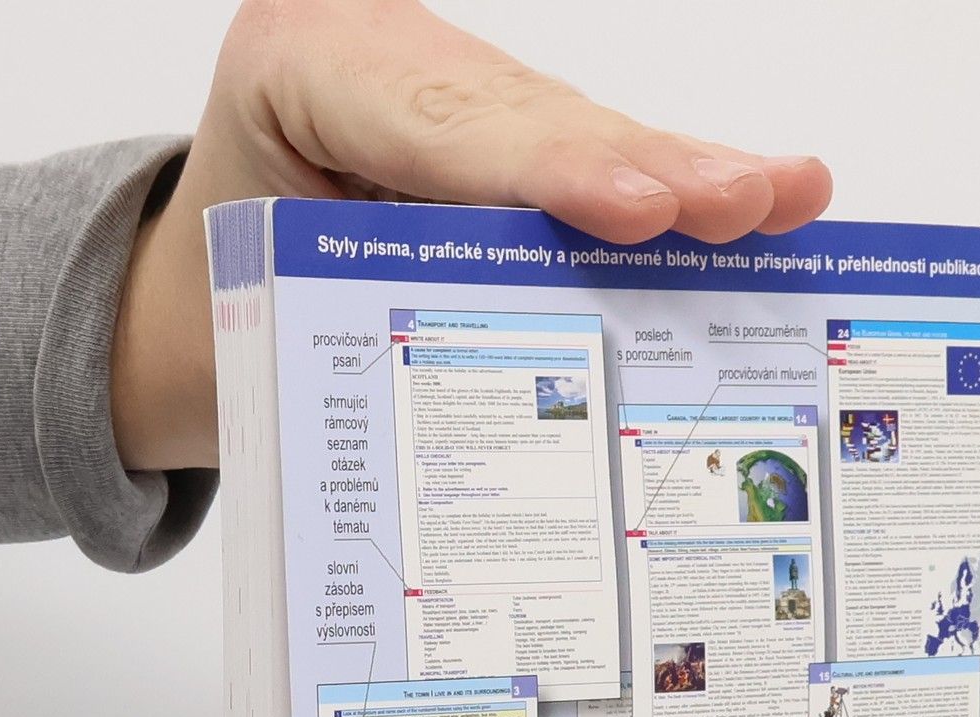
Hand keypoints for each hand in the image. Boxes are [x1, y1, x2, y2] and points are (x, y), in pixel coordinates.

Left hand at [111, 0, 833, 468]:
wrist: (194, 304)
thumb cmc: (227, 317)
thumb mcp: (277, 318)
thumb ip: (393, 320)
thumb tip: (533, 398)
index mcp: (301, 69)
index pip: (439, 121)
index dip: (552, 171)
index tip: (640, 215)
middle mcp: (384, 55)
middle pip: (534, 119)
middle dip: (650, 168)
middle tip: (745, 202)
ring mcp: (451, 86)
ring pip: (580, 137)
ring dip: (690, 179)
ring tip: (785, 197)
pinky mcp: (500, 131)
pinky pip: (590, 163)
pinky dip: (674, 194)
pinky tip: (764, 195)